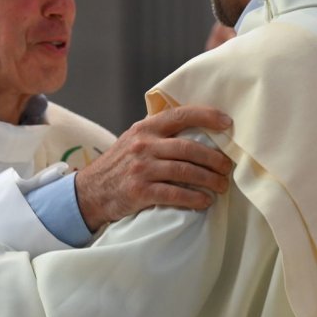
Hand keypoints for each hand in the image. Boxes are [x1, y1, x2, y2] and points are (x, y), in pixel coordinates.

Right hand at [74, 105, 233, 231]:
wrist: (89, 192)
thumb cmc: (118, 166)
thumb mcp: (132, 140)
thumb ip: (157, 133)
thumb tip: (194, 126)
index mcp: (144, 128)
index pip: (180, 115)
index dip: (207, 116)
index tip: (227, 123)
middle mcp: (143, 145)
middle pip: (188, 148)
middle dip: (214, 158)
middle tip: (226, 168)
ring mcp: (141, 168)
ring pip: (185, 171)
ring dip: (209, 180)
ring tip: (221, 186)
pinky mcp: (139, 191)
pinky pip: (174, 193)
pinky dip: (193, 198)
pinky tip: (204, 201)